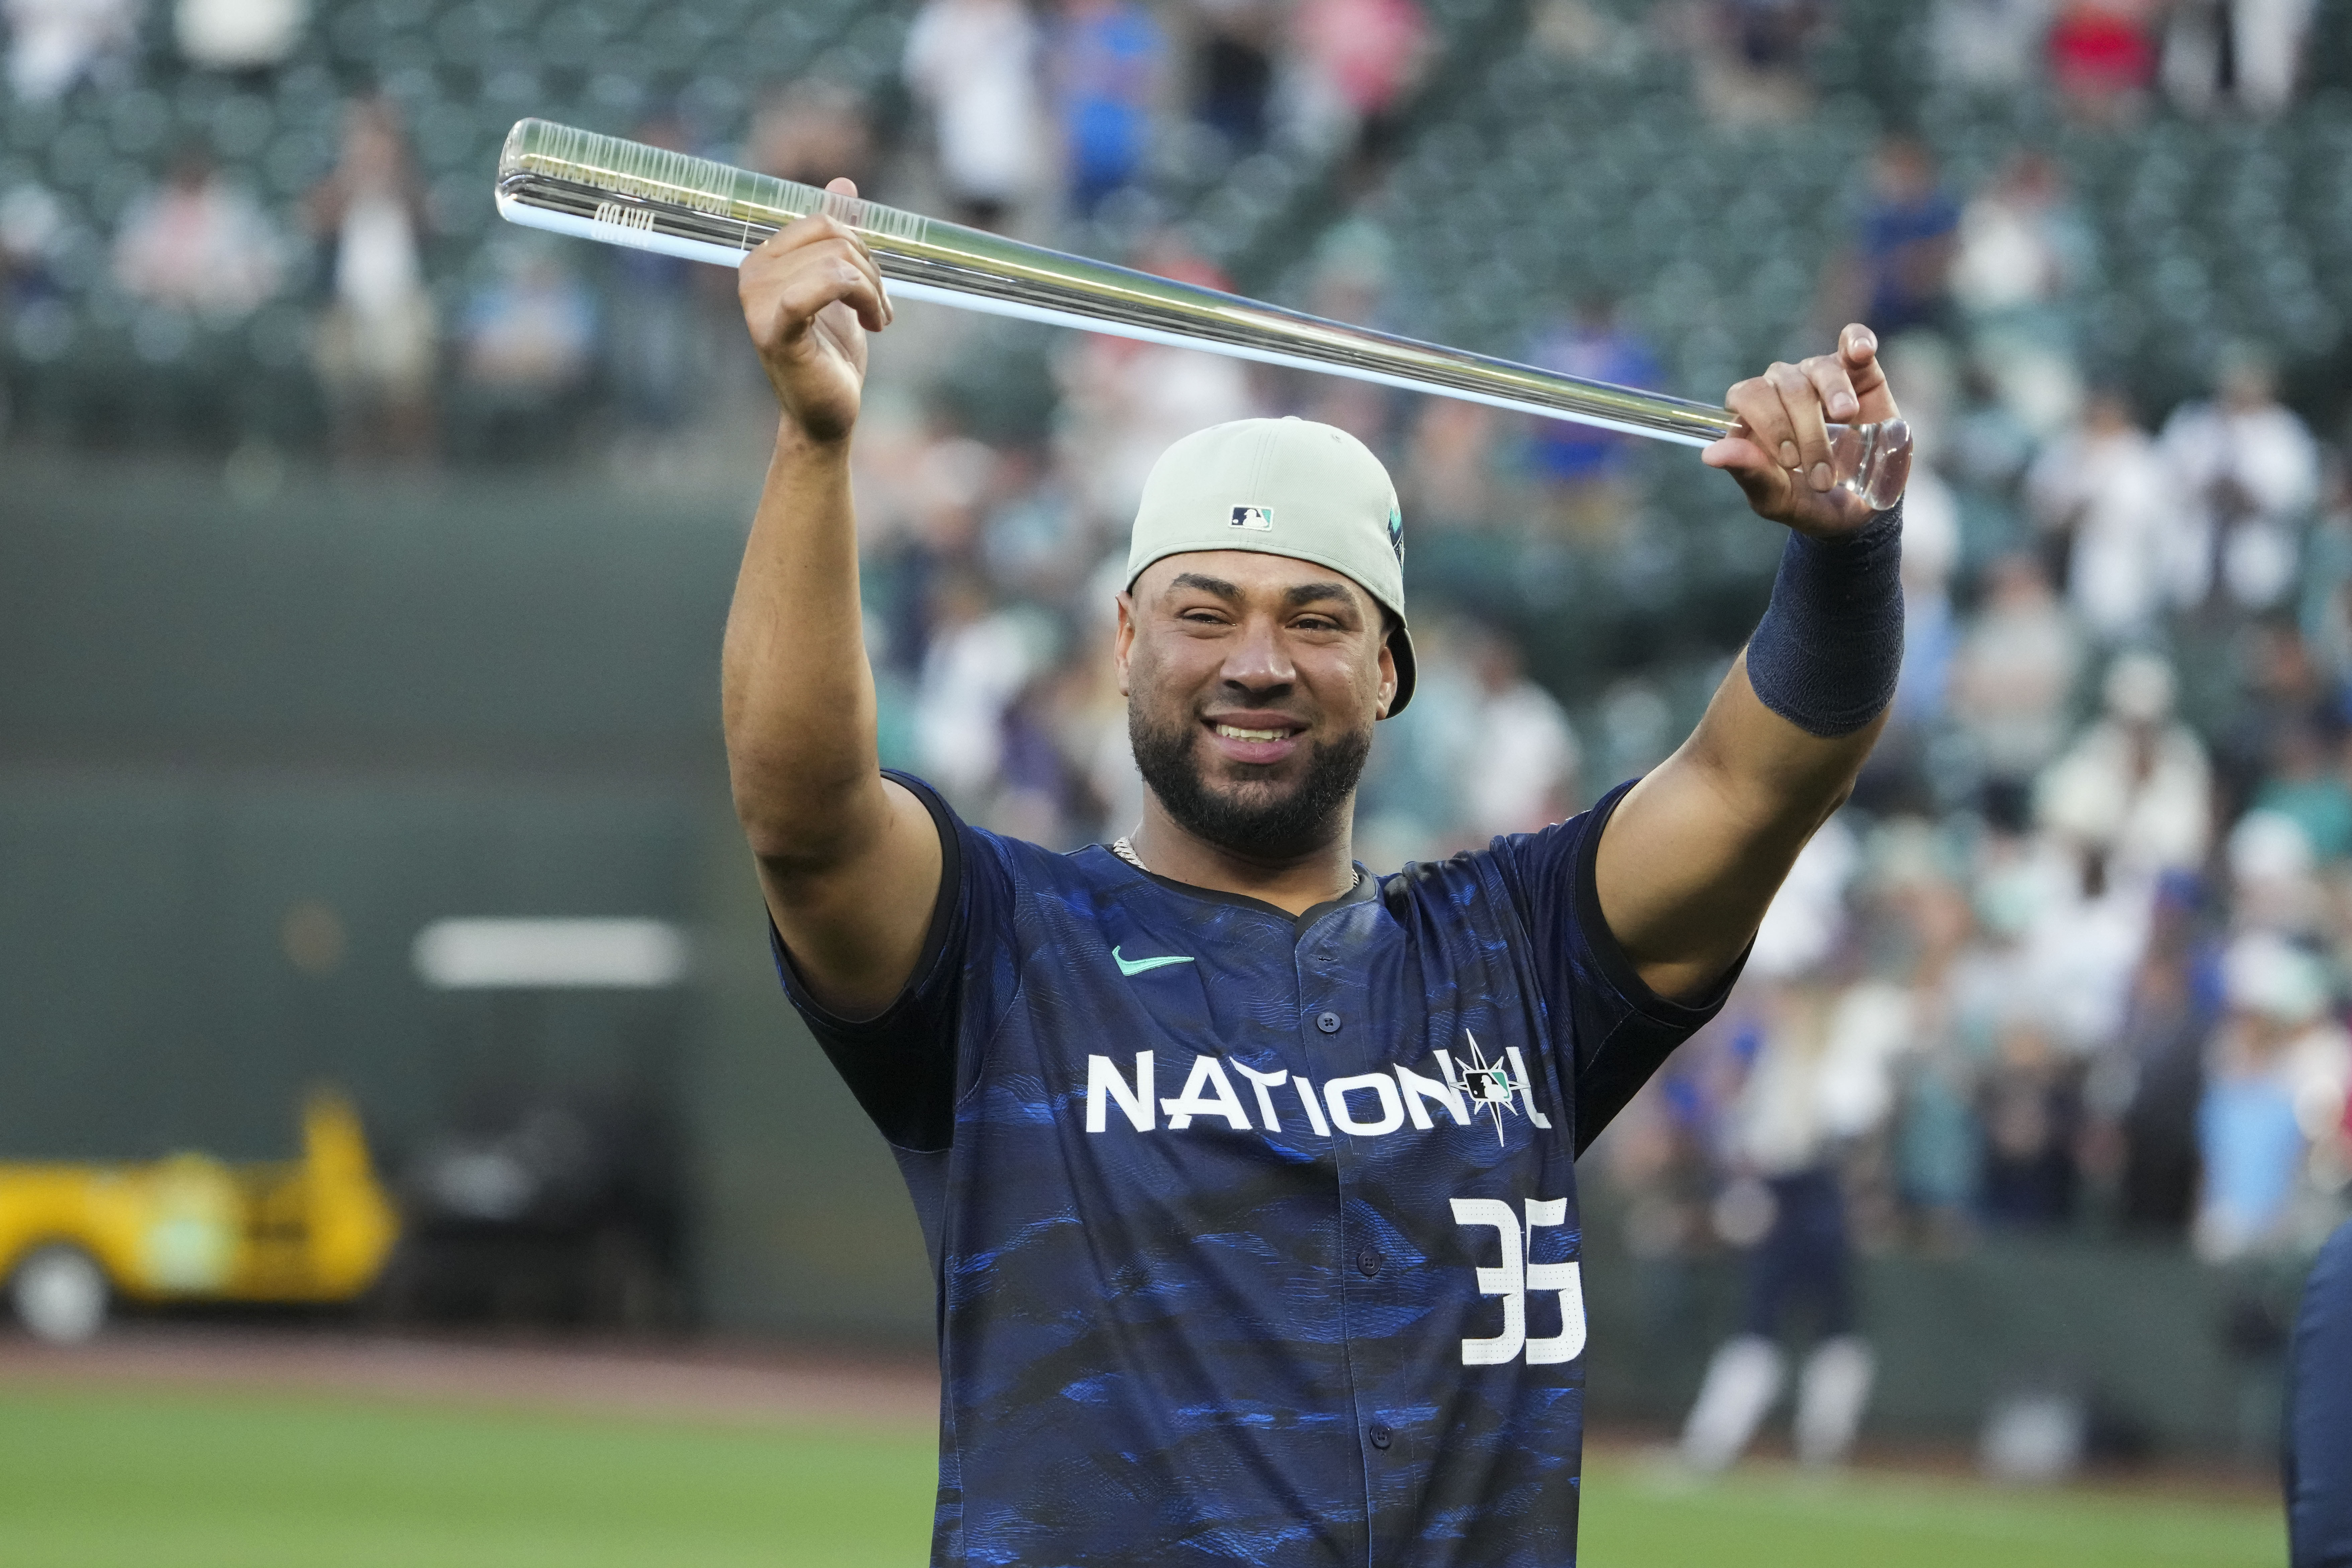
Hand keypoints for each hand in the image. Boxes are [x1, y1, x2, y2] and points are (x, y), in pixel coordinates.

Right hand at [737, 178, 892, 443]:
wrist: (827, 412)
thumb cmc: (831, 351)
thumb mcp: (840, 284)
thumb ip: (836, 236)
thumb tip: (842, 184)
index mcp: (764, 258)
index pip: (824, 222)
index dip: (861, 248)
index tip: (872, 287)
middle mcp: (753, 274)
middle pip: (834, 238)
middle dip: (871, 271)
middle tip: (880, 308)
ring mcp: (758, 303)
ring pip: (838, 263)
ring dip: (874, 292)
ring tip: (878, 320)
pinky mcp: (775, 332)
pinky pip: (819, 289)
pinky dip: (859, 300)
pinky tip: (873, 325)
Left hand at [1702, 323, 1898, 537]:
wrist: (1862, 510)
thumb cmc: (1811, 502)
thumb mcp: (1779, 499)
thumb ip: (1750, 475)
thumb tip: (1710, 454)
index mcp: (1754, 417)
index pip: (1745, 396)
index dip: (1767, 422)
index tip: (1789, 459)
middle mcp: (1782, 390)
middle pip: (1784, 385)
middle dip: (1805, 429)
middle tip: (1823, 473)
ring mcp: (1819, 378)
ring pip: (1817, 368)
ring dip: (1833, 393)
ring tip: (1846, 418)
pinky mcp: (1859, 372)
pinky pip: (1852, 341)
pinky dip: (1856, 341)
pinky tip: (1859, 352)